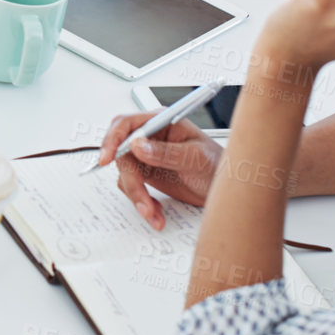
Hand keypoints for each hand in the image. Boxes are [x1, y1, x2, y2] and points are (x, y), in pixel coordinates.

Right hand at [96, 111, 223, 230]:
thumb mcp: (195, 157)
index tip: (107, 158)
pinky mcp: (147, 174)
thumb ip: (166, 152)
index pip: (126, 124)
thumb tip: (137, 145)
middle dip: (130, 179)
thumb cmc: (218, 166)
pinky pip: (132, 187)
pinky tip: (157, 211)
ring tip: (154, 213)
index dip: (112, 139)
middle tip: (140, 198)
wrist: (227, 189)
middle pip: (122, 153)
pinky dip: (142, 202)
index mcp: (161, 122)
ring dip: (137, 196)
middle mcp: (150, 137)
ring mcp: (147, 156)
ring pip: (125, 174)